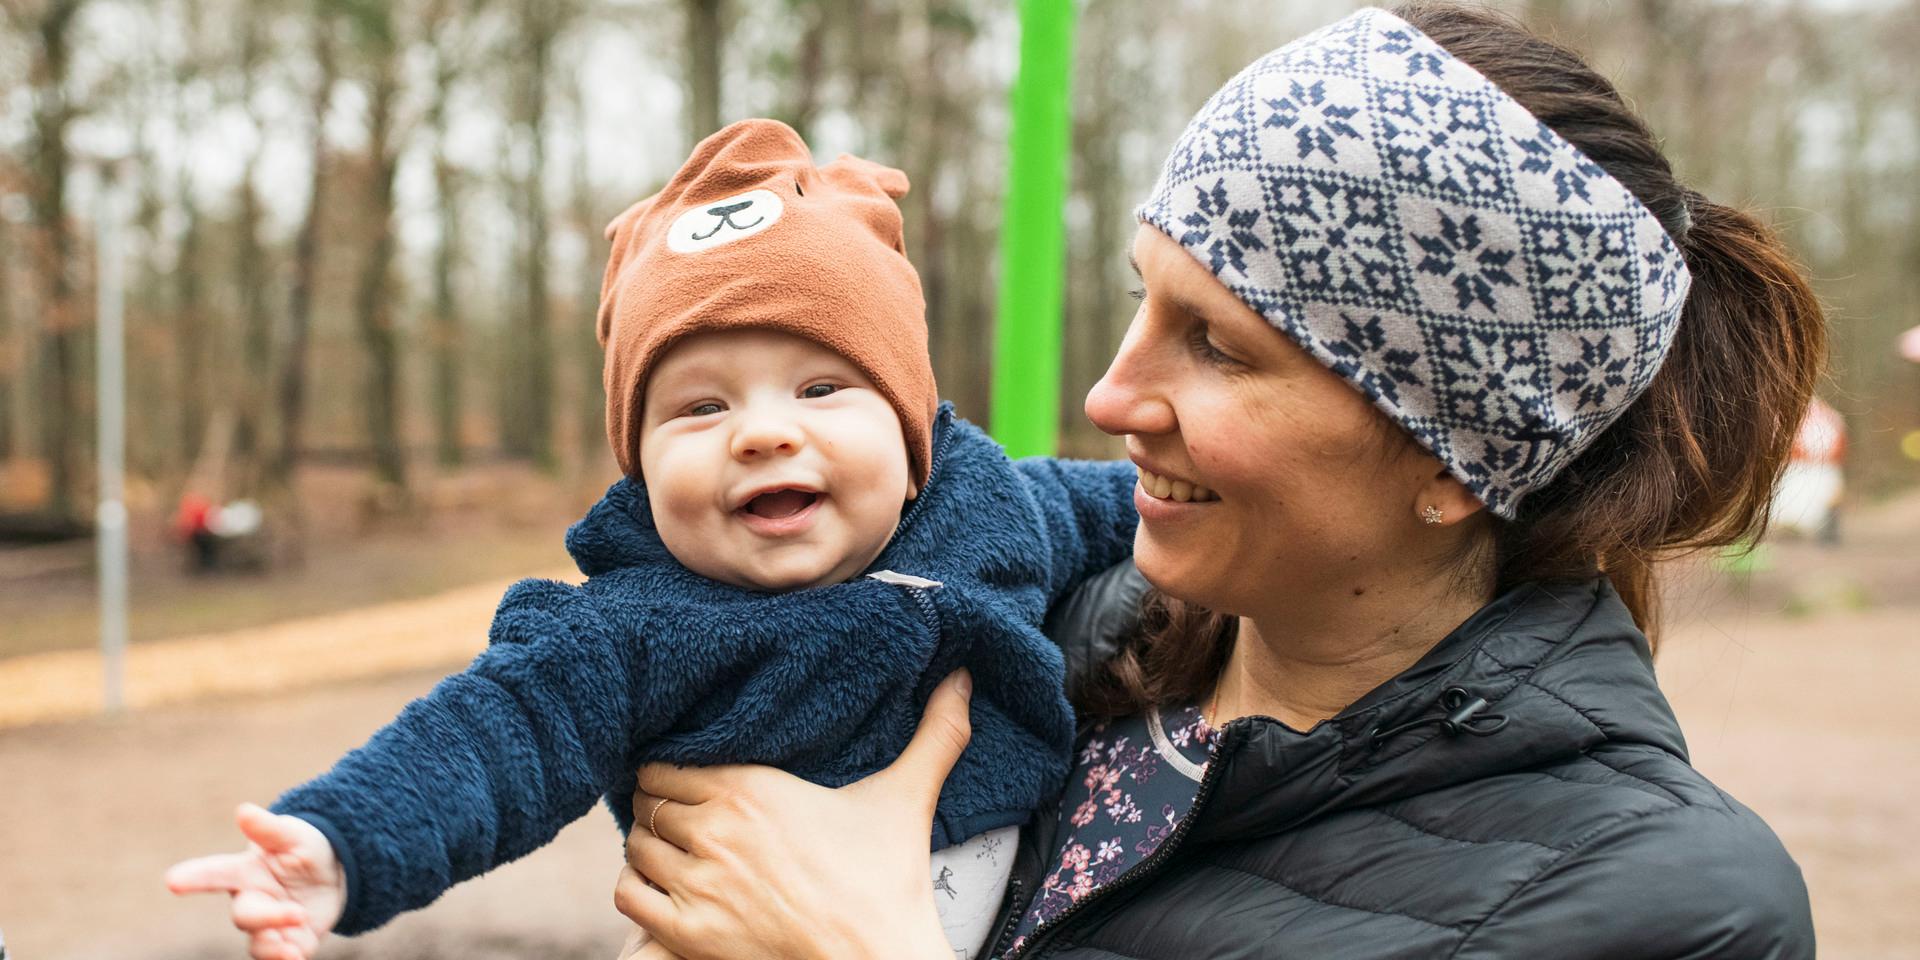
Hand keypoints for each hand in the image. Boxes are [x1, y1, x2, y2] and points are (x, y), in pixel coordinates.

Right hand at [165, 802, 345, 959]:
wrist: (336, 872)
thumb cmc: (305, 848)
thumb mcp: (293, 835)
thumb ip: (269, 829)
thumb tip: (244, 810)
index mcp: (245, 871)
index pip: (215, 873)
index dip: (194, 877)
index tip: (172, 880)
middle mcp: (252, 901)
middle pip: (245, 916)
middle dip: (267, 918)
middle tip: (297, 914)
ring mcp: (268, 926)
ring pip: (259, 944)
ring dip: (273, 947)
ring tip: (292, 949)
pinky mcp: (291, 942)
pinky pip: (282, 957)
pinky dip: (287, 959)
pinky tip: (296, 957)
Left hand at [614, 669, 974, 959]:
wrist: (878, 959)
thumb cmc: (889, 881)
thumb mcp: (906, 798)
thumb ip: (935, 734)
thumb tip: (964, 677)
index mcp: (754, 788)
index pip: (669, 763)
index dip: (670, 770)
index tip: (684, 778)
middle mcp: (718, 830)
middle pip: (648, 801)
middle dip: (658, 806)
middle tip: (677, 816)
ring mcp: (700, 883)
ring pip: (636, 846)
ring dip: (647, 846)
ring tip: (669, 850)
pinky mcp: (689, 933)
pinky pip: (629, 896)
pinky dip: (636, 888)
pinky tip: (661, 887)